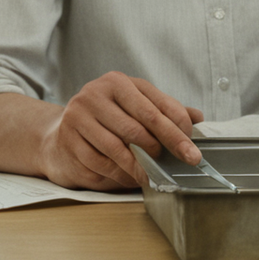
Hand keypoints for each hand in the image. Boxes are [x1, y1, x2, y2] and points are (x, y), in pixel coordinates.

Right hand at [38, 71, 203, 190]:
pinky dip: (119, 174)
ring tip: (154, 176)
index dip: (178, 131)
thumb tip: (198, 117)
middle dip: (163, 150)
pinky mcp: (68, 139)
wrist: (61, 134)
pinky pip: (100, 163)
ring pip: (119, 148)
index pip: (156, 107)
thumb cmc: (105, 120)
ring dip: (140, 167)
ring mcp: (79, 116)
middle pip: (139, 127)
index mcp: (118, 82)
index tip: (192, 151)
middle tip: (178, 166)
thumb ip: (164, 110)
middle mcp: (96, 94)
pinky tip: (129, 177)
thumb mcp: (134, 107)